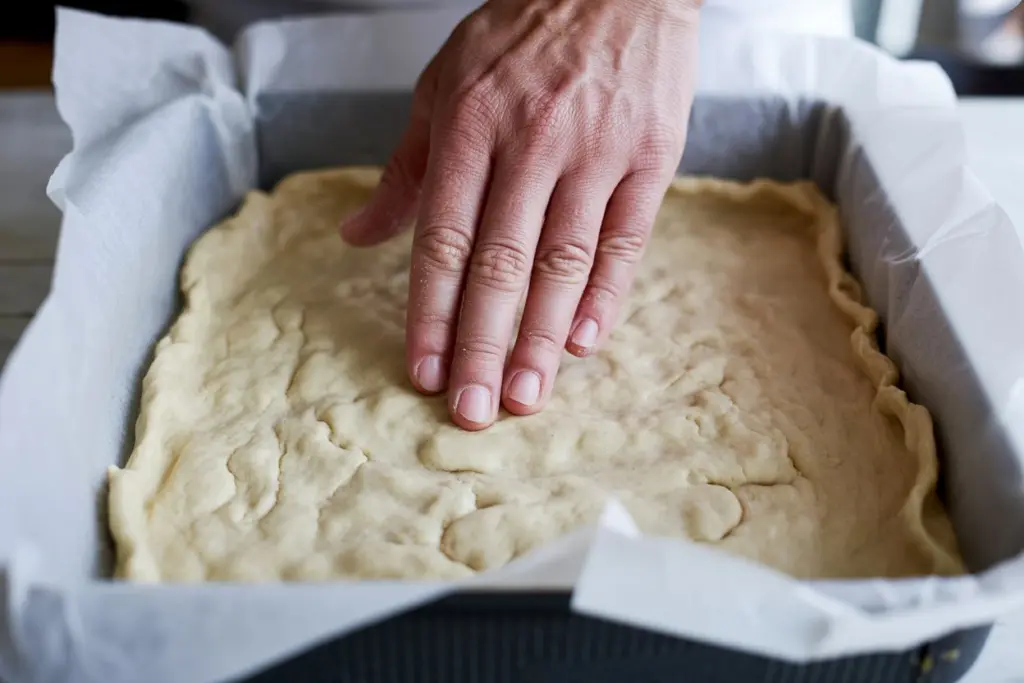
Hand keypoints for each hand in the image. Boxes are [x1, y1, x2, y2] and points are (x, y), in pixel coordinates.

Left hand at [341, 0, 700, 429]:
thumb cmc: (521, 34)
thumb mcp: (445, 86)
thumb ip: (406, 168)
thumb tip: (356, 235)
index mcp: (472, 125)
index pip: (443, 239)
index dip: (431, 311)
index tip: (423, 370)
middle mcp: (533, 142)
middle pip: (500, 263)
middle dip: (481, 344)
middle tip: (471, 412)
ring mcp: (597, 151)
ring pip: (563, 261)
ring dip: (541, 337)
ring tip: (524, 397)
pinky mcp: (652, 157)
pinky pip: (626, 239)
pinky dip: (606, 295)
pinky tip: (584, 343)